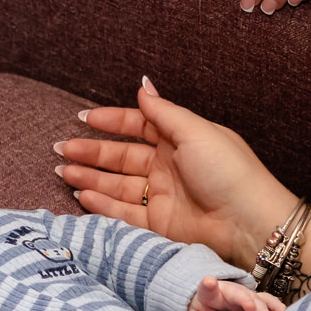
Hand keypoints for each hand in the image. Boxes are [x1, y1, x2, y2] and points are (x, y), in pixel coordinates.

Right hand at [53, 76, 294, 270]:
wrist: (249, 223)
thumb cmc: (228, 172)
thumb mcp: (196, 132)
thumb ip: (163, 112)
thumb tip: (142, 85)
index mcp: (180, 140)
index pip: (139, 126)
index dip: (112, 121)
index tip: (84, 119)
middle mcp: (168, 166)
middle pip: (122, 156)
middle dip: (91, 151)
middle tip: (62, 149)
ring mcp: (162, 196)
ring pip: (117, 184)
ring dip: (90, 177)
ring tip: (63, 171)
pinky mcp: (158, 225)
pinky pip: (123, 213)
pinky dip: (101, 205)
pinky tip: (81, 195)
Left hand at [185, 275, 282, 310]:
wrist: (213, 303)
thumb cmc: (204, 309)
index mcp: (210, 293)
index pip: (207, 287)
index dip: (208, 284)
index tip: (209, 281)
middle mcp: (230, 292)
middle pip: (239, 294)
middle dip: (246, 300)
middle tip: (252, 308)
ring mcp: (245, 296)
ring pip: (256, 298)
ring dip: (264, 307)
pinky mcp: (256, 302)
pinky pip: (268, 302)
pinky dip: (276, 307)